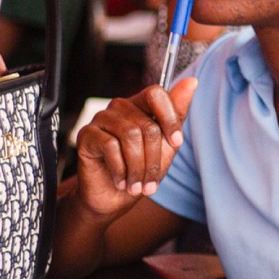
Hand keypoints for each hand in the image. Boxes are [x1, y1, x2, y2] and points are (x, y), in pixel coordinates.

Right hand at [69, 78, 196, 217]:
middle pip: (147, 125)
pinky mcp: (86, 134)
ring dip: (137, 168)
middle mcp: (120, 107)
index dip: (169, 119)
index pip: (156, 94)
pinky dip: (120, 169)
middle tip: (151, 183)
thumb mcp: (166, 146)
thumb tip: (192, 81)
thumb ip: (177, 113)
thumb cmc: (140, 171)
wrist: (112, 198)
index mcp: (140, 105)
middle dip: (153, 160)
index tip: (175, 143)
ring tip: (137, 186)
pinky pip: (110, 146)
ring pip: (130, 136)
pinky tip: (121, 182)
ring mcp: (101, 119)